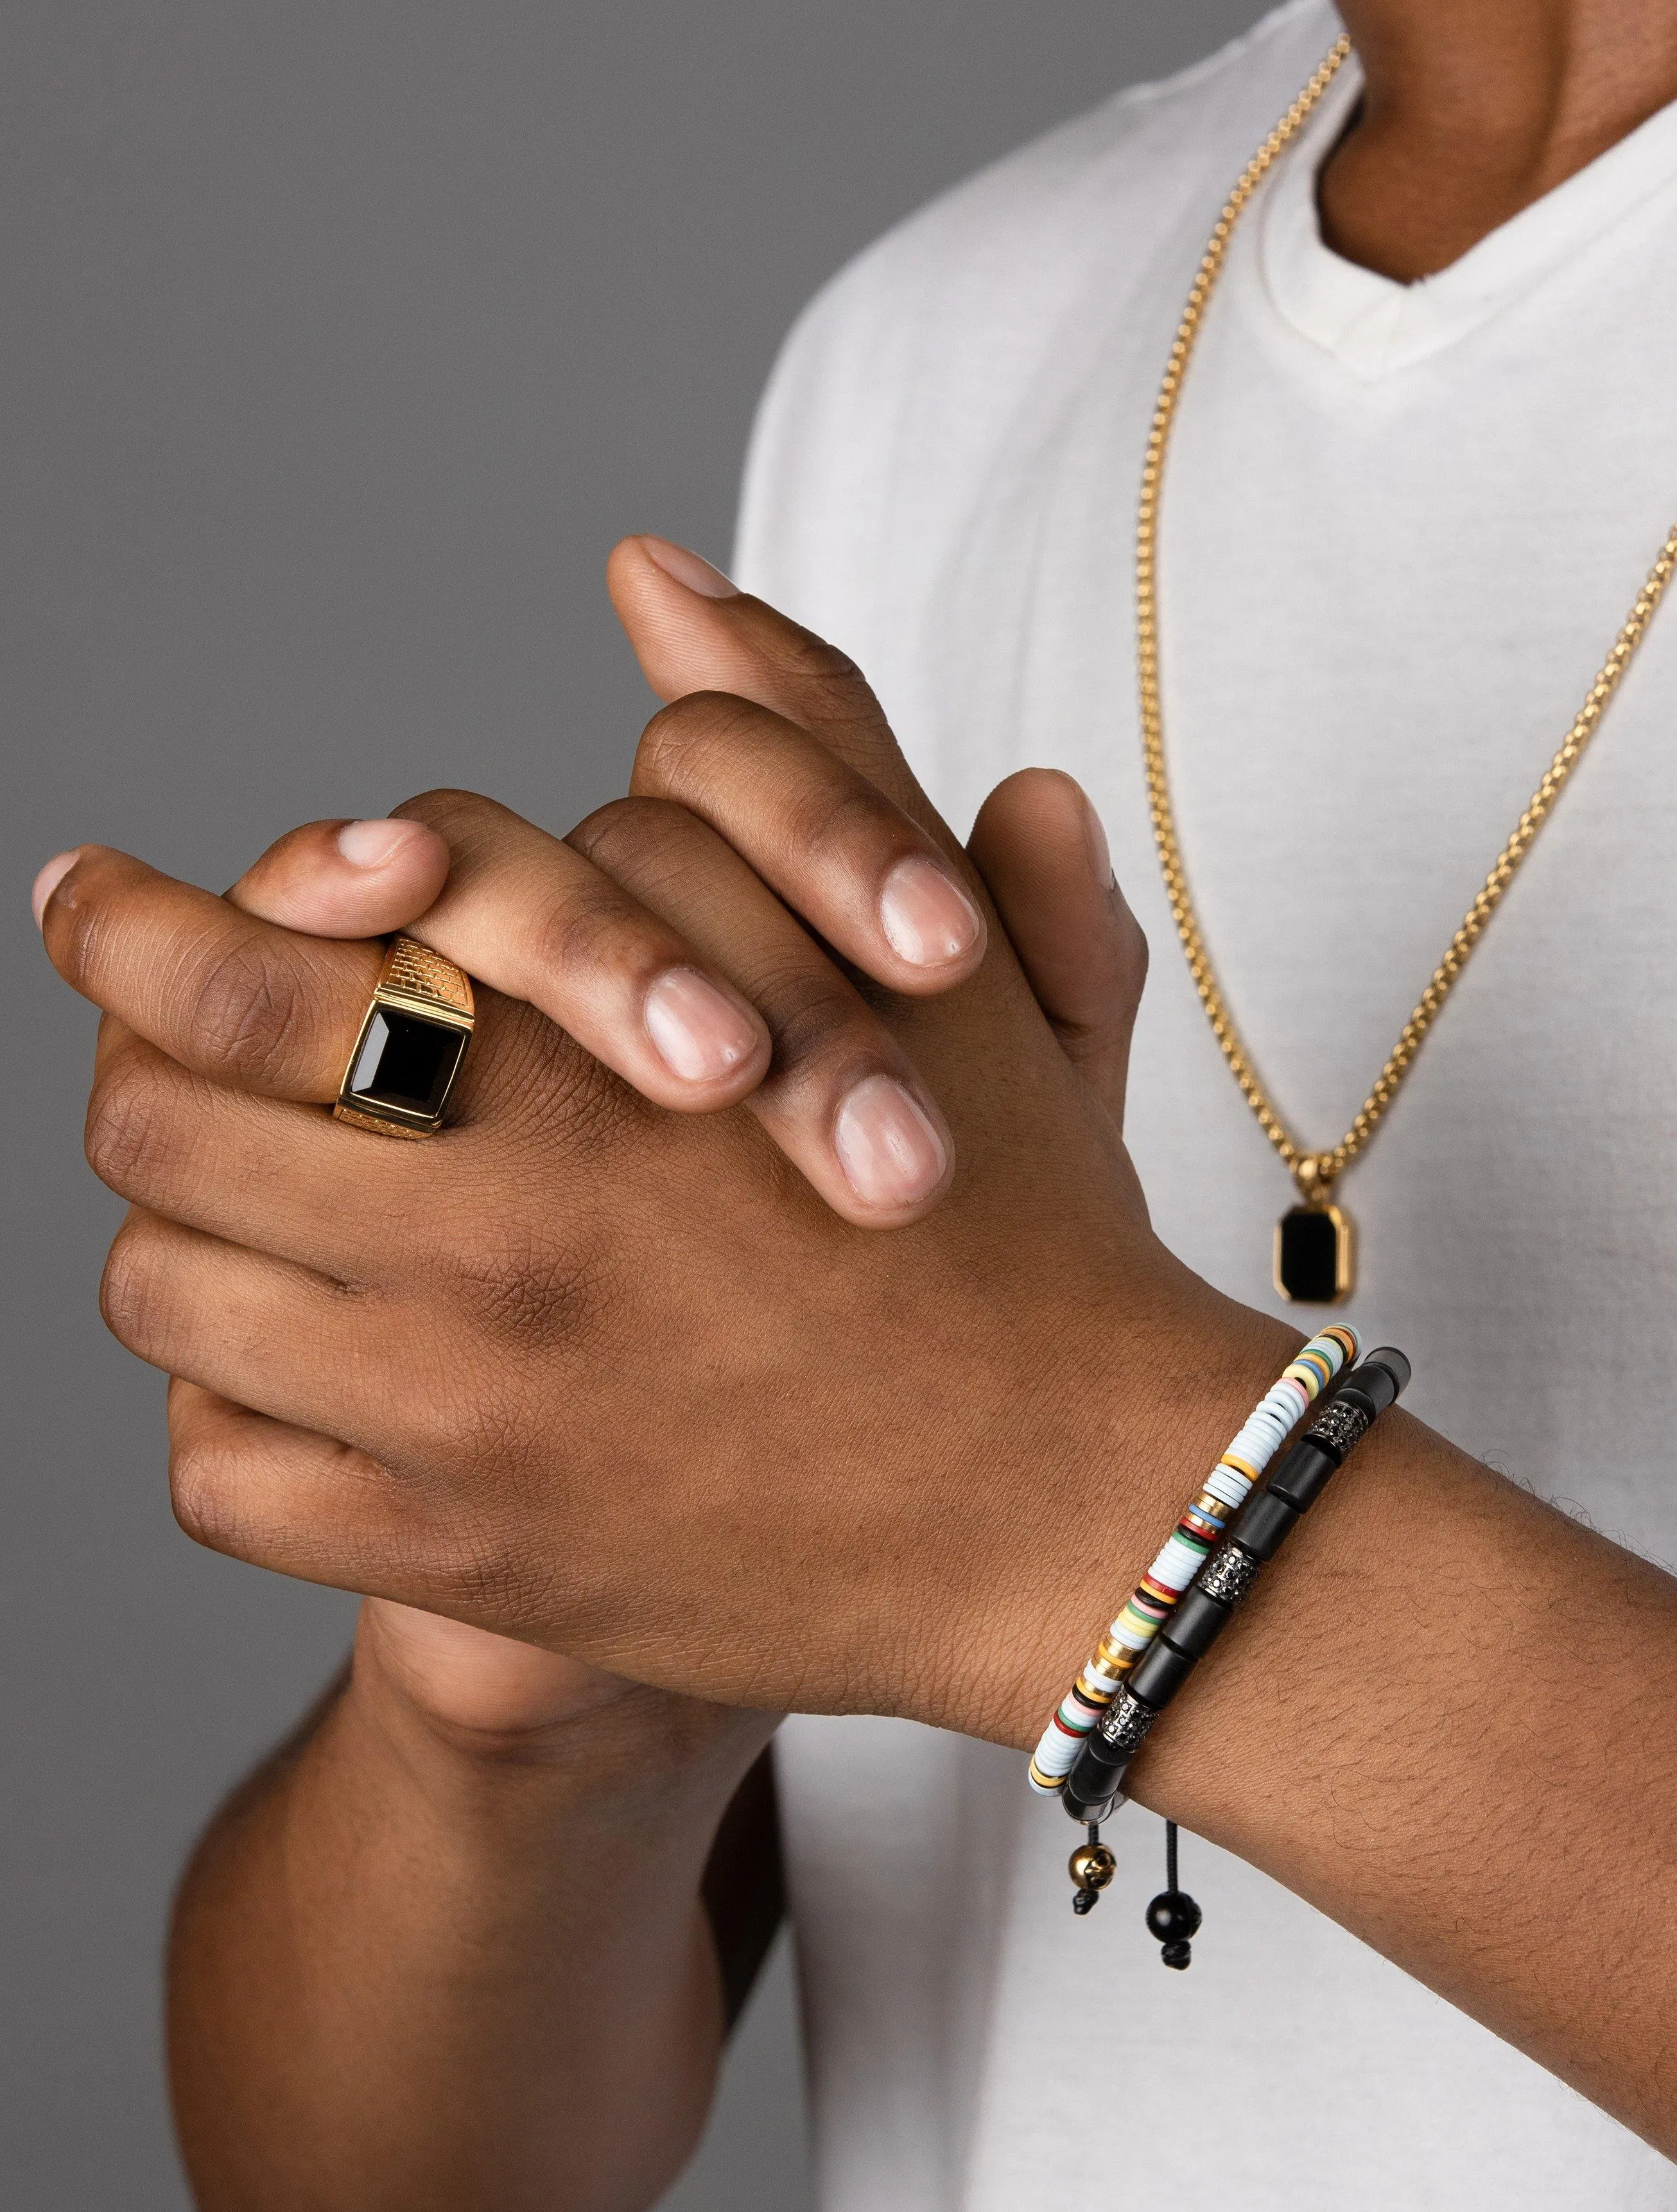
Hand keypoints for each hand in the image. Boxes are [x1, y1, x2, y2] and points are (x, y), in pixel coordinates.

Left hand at [38, 547, 1279, 1747]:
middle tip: (148, 1050)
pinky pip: (220, 1478)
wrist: (1078, 1503)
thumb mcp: (932, 950)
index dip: (134, 918)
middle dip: (132, 1063)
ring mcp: (465, 1412)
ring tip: (228, 1212)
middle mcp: (494, 1228)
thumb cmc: (1015, 1219)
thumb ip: (800, 736)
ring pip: (164, 1293)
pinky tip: (297, 1381)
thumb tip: (654, 567)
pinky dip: (222, 1420)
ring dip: (174, 1234)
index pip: (250, 947)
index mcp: (582, 1058)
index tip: (90, 897)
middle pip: (158, 1112)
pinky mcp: (467, 1561)